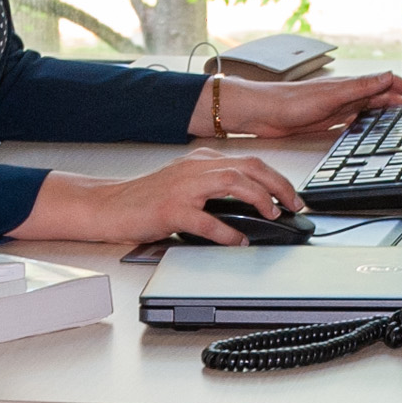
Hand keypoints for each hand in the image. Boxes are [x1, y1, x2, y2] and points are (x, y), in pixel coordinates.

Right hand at [14, 151, 312, 246]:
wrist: (107, 206)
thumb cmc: (143, 200)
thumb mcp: (184, 185)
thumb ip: (214, 189)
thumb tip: (250, 206)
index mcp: (201, 161)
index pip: (249, 162)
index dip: (277, 178)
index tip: (293, 196)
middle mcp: (195, 168)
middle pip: (249, 167)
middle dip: (279, 185)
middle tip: (294, 206)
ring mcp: (183, 187)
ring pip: (234, 183)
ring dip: (260, 199)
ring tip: (273, 216)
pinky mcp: (170, 209)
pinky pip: (207, 220)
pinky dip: (228, 232)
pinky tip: (239, 241)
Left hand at [199, 66, 401, 138]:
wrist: (262, 112)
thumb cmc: (289, 101)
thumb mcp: (331, 95)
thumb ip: (361, 87)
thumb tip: (388, 76)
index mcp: (351, 85)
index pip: (388, 83)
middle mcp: (347, 94)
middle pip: (383, 95)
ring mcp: (338, 106)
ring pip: (372, 107)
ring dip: (389, 111)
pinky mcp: (328, 119)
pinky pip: (356, 119)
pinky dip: (370, 122)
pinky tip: (371, 128)